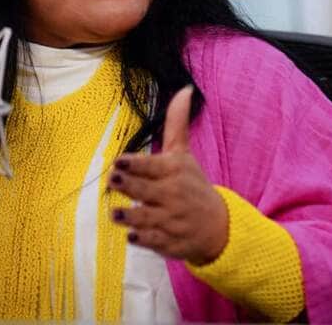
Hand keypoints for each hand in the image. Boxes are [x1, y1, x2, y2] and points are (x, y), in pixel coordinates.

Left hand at [107, 85, 228, 264]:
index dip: (135, 164)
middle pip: (146, 190)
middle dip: (129, 186)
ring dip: (131, 216)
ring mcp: (172, 220)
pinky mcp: (170, 241)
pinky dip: (144, 239)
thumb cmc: (193, 184)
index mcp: (175, 171)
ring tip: (115, 213)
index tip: (119, 161)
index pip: (151, 166)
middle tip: (113, 179)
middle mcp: (173, 195)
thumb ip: (177, 123)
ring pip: (147, 217)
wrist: (218, 225)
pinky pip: (154, 240)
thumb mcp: (184, 154)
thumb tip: (184, 89)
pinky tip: (132, 236)